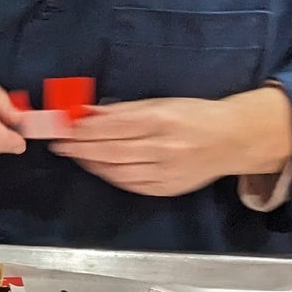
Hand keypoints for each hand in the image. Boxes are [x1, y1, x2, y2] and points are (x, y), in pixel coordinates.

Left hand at [49, 88, 291, 197]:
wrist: (233, 140)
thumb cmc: (195, 116)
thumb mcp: (162, 103)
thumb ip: (125, 110)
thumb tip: (88, 112)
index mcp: (163, 119)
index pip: (113, 126)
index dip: (84, 129)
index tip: (62, 127)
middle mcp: (163, 147)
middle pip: (110, 150)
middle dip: (80, 148)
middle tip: (59, 144)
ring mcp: (165, 171)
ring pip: (116, 170)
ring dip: (90, 163)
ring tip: (73, 154)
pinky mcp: (166, 188)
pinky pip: (129, 184)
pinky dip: (109, 175)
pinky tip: (97, 167)